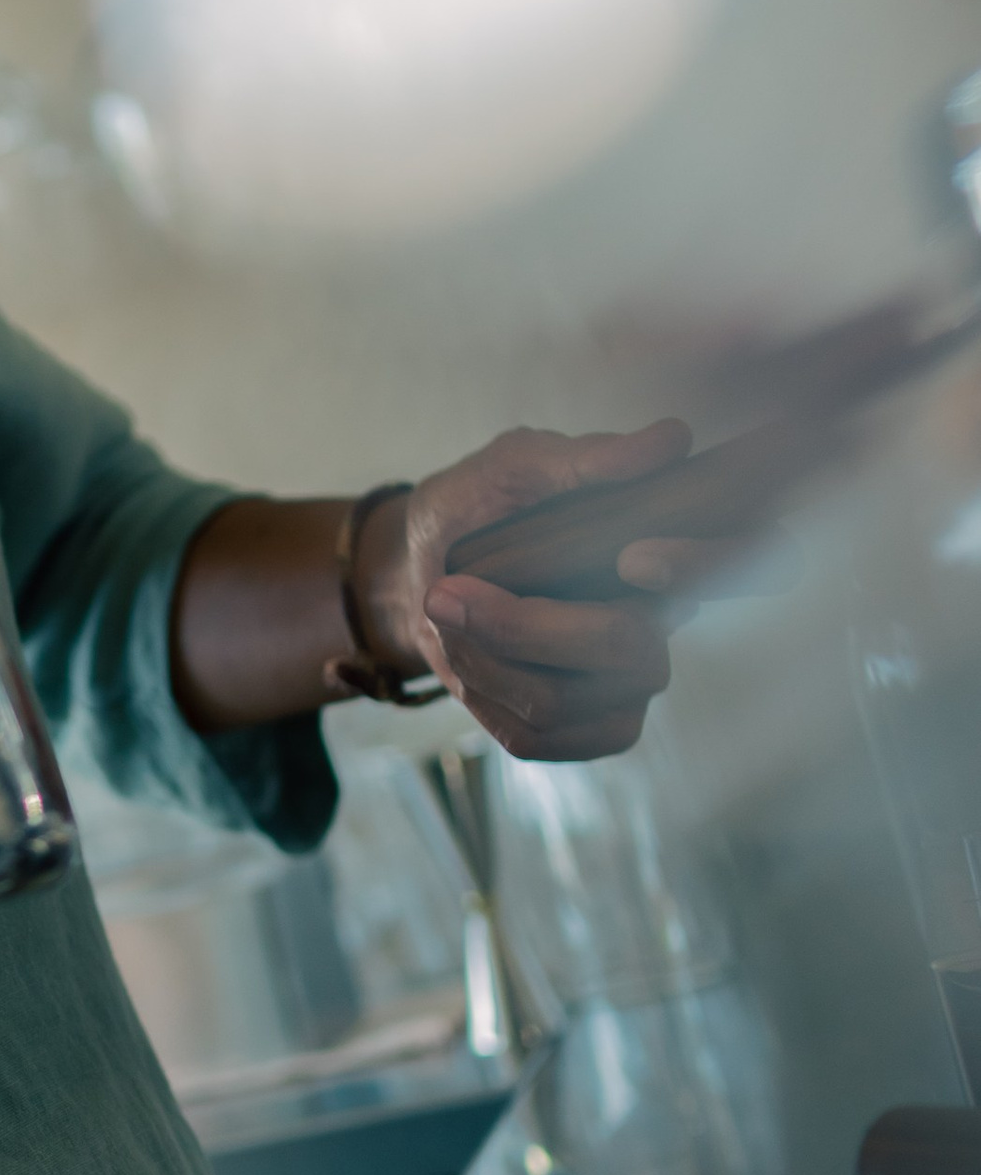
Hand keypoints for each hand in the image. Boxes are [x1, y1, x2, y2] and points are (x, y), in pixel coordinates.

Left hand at [361, 420, 717, 762]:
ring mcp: (629, 684)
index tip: (633, 556)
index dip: (712, 566)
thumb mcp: (514, 464)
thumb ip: (586, 458)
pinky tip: (462, 651)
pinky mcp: (585, 729)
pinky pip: (538, 735)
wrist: (416, 565)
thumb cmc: (479, 504)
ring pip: (570, 701)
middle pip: (638, 654)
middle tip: (452, 588)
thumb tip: (672, 438)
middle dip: (531, 628)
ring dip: (483, 653)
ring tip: (444, 605)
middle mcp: (662, 622)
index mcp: (669, 545)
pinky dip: (478, 690)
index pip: (758, 561)